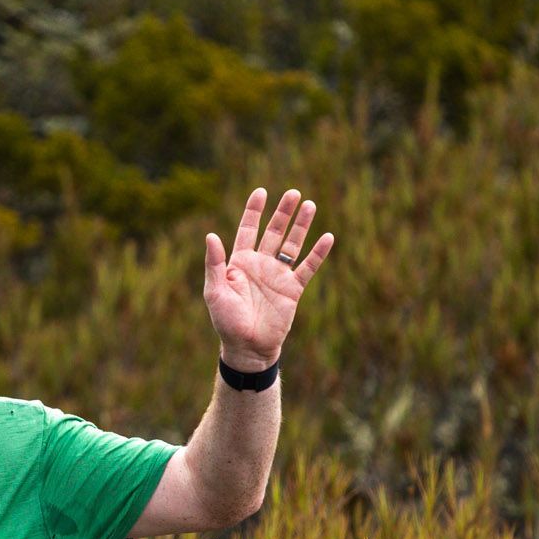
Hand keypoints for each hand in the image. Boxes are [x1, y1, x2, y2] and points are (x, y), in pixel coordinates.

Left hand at [203, 187, 332, 368]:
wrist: (248, 347)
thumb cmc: (227, 322)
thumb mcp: (215, 292)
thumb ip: (214, 264)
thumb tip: (211, 235)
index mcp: (240, 262)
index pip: (248, 229)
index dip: (254, 211)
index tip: (261, 192)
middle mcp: (261, 264)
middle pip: (274, 232)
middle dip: (283, 212)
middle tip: (293, 193)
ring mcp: (278, 275)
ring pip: (292, 245)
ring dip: (301, 226)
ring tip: (310, 204)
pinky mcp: (293, 289)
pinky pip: (307, 267)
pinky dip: (318, 253)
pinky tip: (328, 237)